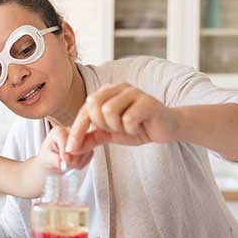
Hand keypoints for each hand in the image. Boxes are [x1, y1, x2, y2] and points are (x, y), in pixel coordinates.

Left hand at [40, 126, 93, 170]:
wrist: (53, 162)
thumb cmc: (48, 158)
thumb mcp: (46, 159)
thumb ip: (54, 160)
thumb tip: (61, 162)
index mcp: (58, 131)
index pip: (65, 138)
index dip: (66, 151)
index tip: (65, 161)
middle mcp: (71, 131)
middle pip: (79, 142)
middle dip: (74, 157)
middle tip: (67, 165)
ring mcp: (81, 137)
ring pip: (86, 148)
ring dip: (79, 161)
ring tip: (69, 165)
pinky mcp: (87, 144)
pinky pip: (90, 153)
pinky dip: (83, 162)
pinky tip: (75, 164)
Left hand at [66, 83, 180, 153]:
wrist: (166, 129)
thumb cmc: (137, 128)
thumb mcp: (109, 135)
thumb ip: (90, 138)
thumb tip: (71, 149)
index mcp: (107, 92)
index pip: (84, 110)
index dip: (76, 130)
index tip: (70, 149)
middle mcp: (118, 88)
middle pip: (93, 105)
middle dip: (101, 125)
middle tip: (114, 130)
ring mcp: (134, 92)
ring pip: (109, 111)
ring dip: (117, 127)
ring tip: (127, 128)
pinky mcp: (147, 101)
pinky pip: (128, 118)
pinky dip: (131, 129)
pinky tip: (139, 128)